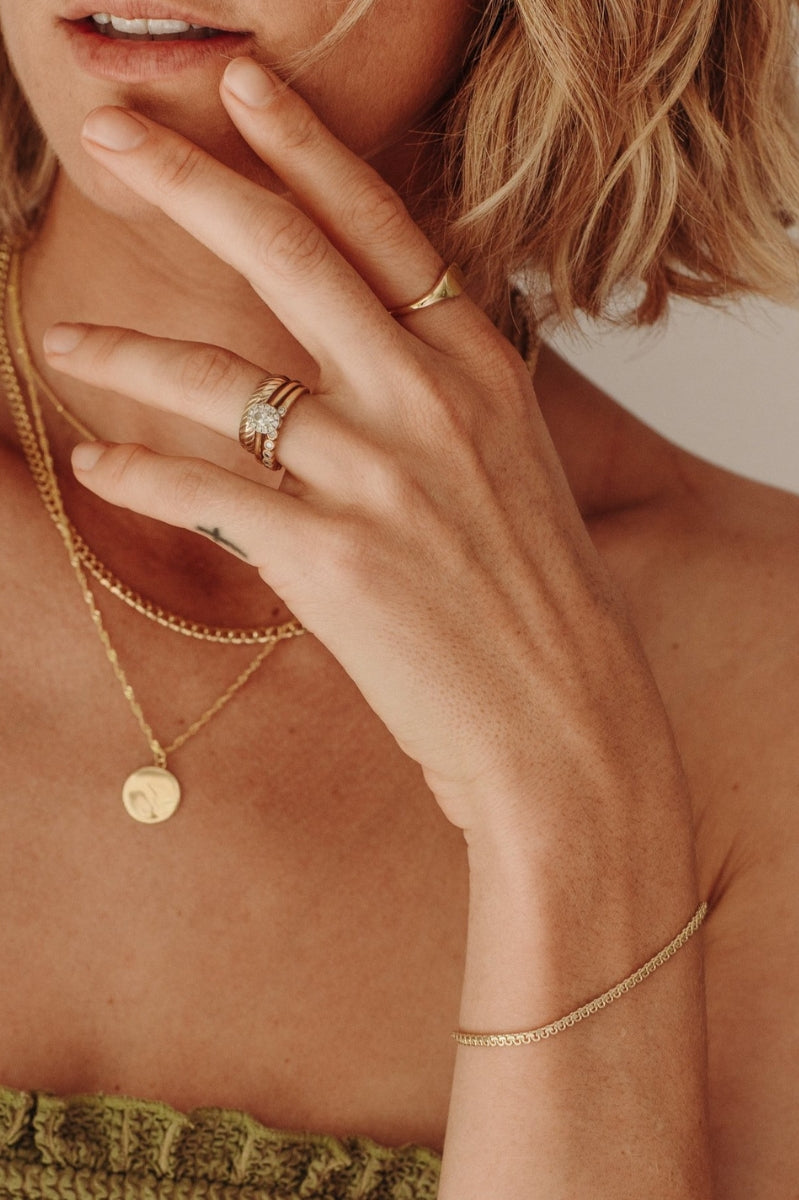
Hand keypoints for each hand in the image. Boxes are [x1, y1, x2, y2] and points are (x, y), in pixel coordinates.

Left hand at [47, 57, 674, 837]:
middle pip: (290, 260)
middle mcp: (431, 403)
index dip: (308, 148)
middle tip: (112, 136)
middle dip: (192, 182)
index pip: (383, 228)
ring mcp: (382, 478)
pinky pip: (206, 495)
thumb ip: (439, 394)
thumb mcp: (508, 465)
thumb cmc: (535, 599)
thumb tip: (361, 349)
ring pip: (223, 380)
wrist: (564, 722)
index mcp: (482, 369)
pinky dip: (138, 474)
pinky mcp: (334, 561)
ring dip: (127, 353)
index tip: (247, 88)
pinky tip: (95, 463)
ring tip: (66, 340)